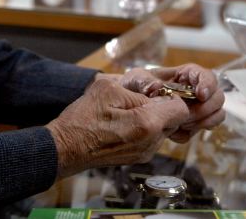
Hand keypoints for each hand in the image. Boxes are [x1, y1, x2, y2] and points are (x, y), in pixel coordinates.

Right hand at [46, 78, 188, 177]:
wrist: (65, 148)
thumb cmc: (83, 118)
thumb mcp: (109, 89)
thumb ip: (139, 88)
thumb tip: (157, 91)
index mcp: (147, 123)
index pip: (181, 108)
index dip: (170, 96)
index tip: (155, 91)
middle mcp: (150, 142)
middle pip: (174, 120)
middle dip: (162, 107)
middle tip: (140, 99)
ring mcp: (144, 153)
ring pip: (163, 129)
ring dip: (152, 117)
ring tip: (128, 111)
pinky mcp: (137, 158)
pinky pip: (151, 138)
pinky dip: (144, 128)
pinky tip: (124, 123)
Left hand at [117, 64, 225, 142]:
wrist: (126, 106)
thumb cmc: (132, 87)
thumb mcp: (135, 79)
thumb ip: (144, 81)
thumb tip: (157, 86)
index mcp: (184, 75)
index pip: (206, 75)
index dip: (208, 84)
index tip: (201, 95)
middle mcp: (194, 91)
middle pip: (217, 97)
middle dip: (206, 108)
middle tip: (187, 116)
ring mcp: (194, 108)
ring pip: (215, 114)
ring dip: (201, 122)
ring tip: (179, 124)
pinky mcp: (189, 124)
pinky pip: (198, 130)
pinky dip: (187, 133)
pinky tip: (171, 132)